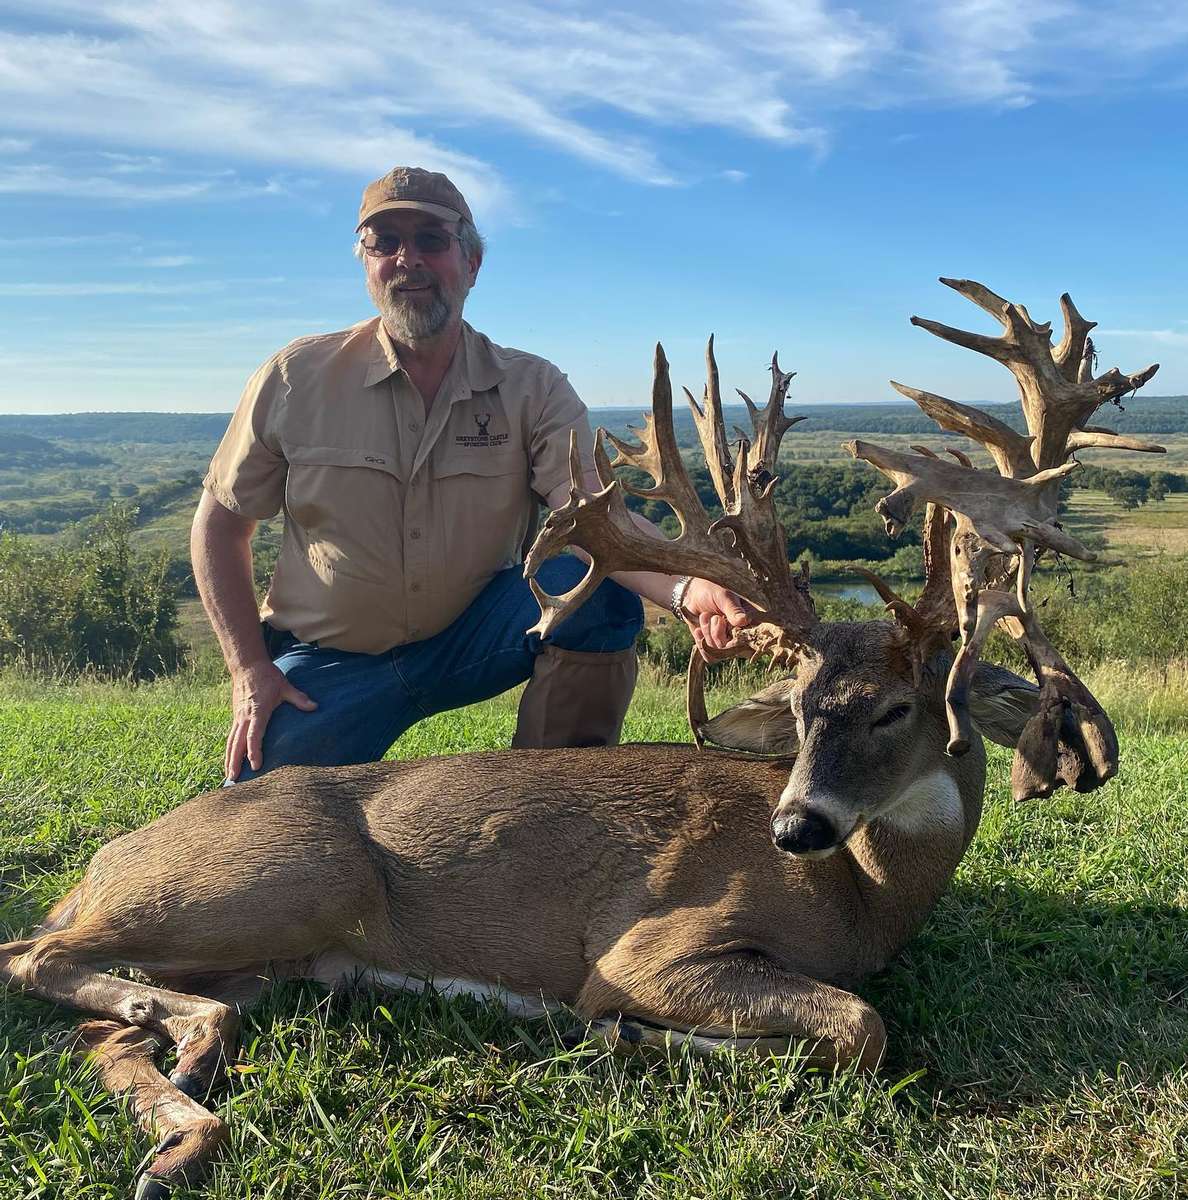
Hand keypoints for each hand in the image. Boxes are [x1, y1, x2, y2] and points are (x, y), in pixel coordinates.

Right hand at [225, 660, 316, 780]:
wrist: (247, 666)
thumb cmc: (267, 677)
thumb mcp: (285, 686)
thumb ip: (299, 698)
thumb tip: (315, 706)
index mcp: (257, 711)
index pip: (253, 735)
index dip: (253, 751)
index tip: (255, 765)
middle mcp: (244, 717)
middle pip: (236, 743)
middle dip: (234, 761)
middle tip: (233, 779)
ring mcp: (238, 717)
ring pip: (231, 741)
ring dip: (229, 759)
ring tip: (229, 776)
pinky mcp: (236, 717)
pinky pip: (231, 736)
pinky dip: (229, 750)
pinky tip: (230, 760)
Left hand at [680, 578, 757, 658]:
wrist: (693, 595)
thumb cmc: (713, 591)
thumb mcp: (724, 597)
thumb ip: (733, 609)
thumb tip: (744, 620)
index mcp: (750, 622)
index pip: (753, 639)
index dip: (739, 638)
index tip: (723, 621)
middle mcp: (741, 636)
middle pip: (733, 649)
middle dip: (719, 634)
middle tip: (715, 617)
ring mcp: (728, 643)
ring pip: (720, 653)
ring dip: (708, 635)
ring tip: (705, 617)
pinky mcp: (714, 648)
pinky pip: (710, 658)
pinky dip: (702, 645)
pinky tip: (698, 630)